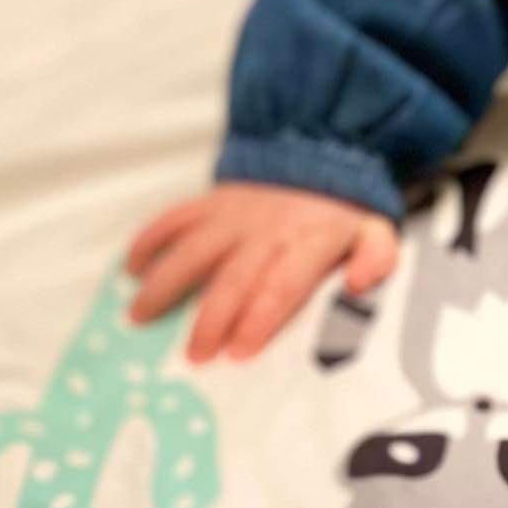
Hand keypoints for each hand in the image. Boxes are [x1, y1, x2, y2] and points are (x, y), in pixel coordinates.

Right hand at [125, 182, 398, 362]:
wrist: (319, 152)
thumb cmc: (344, 213)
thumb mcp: (376, 231)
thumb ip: (377, 257)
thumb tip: (362, 283)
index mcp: (308, 243)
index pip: (281, 285)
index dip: (259, 319)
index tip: (239, 352)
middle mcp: (266, 229)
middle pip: (234, 278)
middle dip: (212, 319)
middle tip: (194, 356)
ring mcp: (234, 214)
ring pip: (193, 249)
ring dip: (165, 283)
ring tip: (139, 316)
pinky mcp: (211, 202)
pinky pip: (174, 218)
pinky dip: (150, 240)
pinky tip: (131, 268)